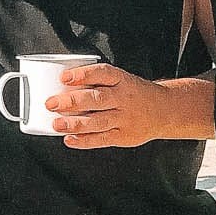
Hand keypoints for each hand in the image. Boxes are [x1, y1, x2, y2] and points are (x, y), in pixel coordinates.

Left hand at [44, 64, 168, 149]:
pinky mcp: (123, 136)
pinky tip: (69, 139)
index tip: (64, 77)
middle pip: (97, 99)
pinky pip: (102, 139)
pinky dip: (84, 141)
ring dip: (75, 123)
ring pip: (98, 121)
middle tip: (51, 103)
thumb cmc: (133, 93)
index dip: (82, 75)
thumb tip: (60, 86)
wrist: (164, 110)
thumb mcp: (120, 80)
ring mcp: (124, 118)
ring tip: (57, 124)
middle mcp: (123, 98)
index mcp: (121, 80)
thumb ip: (96, 83)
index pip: (102, 73)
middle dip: (72, 101)